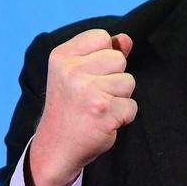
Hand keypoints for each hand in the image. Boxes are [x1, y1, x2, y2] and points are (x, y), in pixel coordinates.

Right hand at [26, 29, 136, 185]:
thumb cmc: (69, 108)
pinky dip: (123, 116)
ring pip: (128, 81)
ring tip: (99, 107)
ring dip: (120, 97)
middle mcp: (72, 71)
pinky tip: (103, 121)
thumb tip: (126, 39)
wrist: (55, 149)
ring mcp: (87, 90)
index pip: (102, 36)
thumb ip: (101, 53)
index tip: (89, 74)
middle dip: (114, 77)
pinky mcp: (103, 110)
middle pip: (119, 59)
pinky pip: (132, 106)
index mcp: (62, 56)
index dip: (103, 55)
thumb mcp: (76, 73)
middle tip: (94, 94)